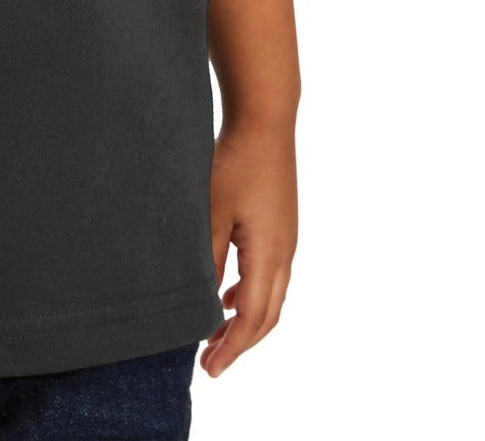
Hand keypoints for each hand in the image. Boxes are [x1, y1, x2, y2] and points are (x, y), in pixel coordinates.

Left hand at [201, 119, 297, 377]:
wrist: (265, 119)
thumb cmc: (236, 161)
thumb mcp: (212, 212)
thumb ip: (207, 258)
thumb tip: (203, 301)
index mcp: (270, 255)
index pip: (253, 318)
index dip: (232, 347)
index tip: (209, 369)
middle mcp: (285, 253)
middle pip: (267, 315)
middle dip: (240, 342)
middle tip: (211, 361)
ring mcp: (286, 238)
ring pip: (271, 295)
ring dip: (246, 319)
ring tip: (216, 334)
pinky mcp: (281, 224)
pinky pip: (270, 273)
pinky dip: (250, 293)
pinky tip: (227, 293)